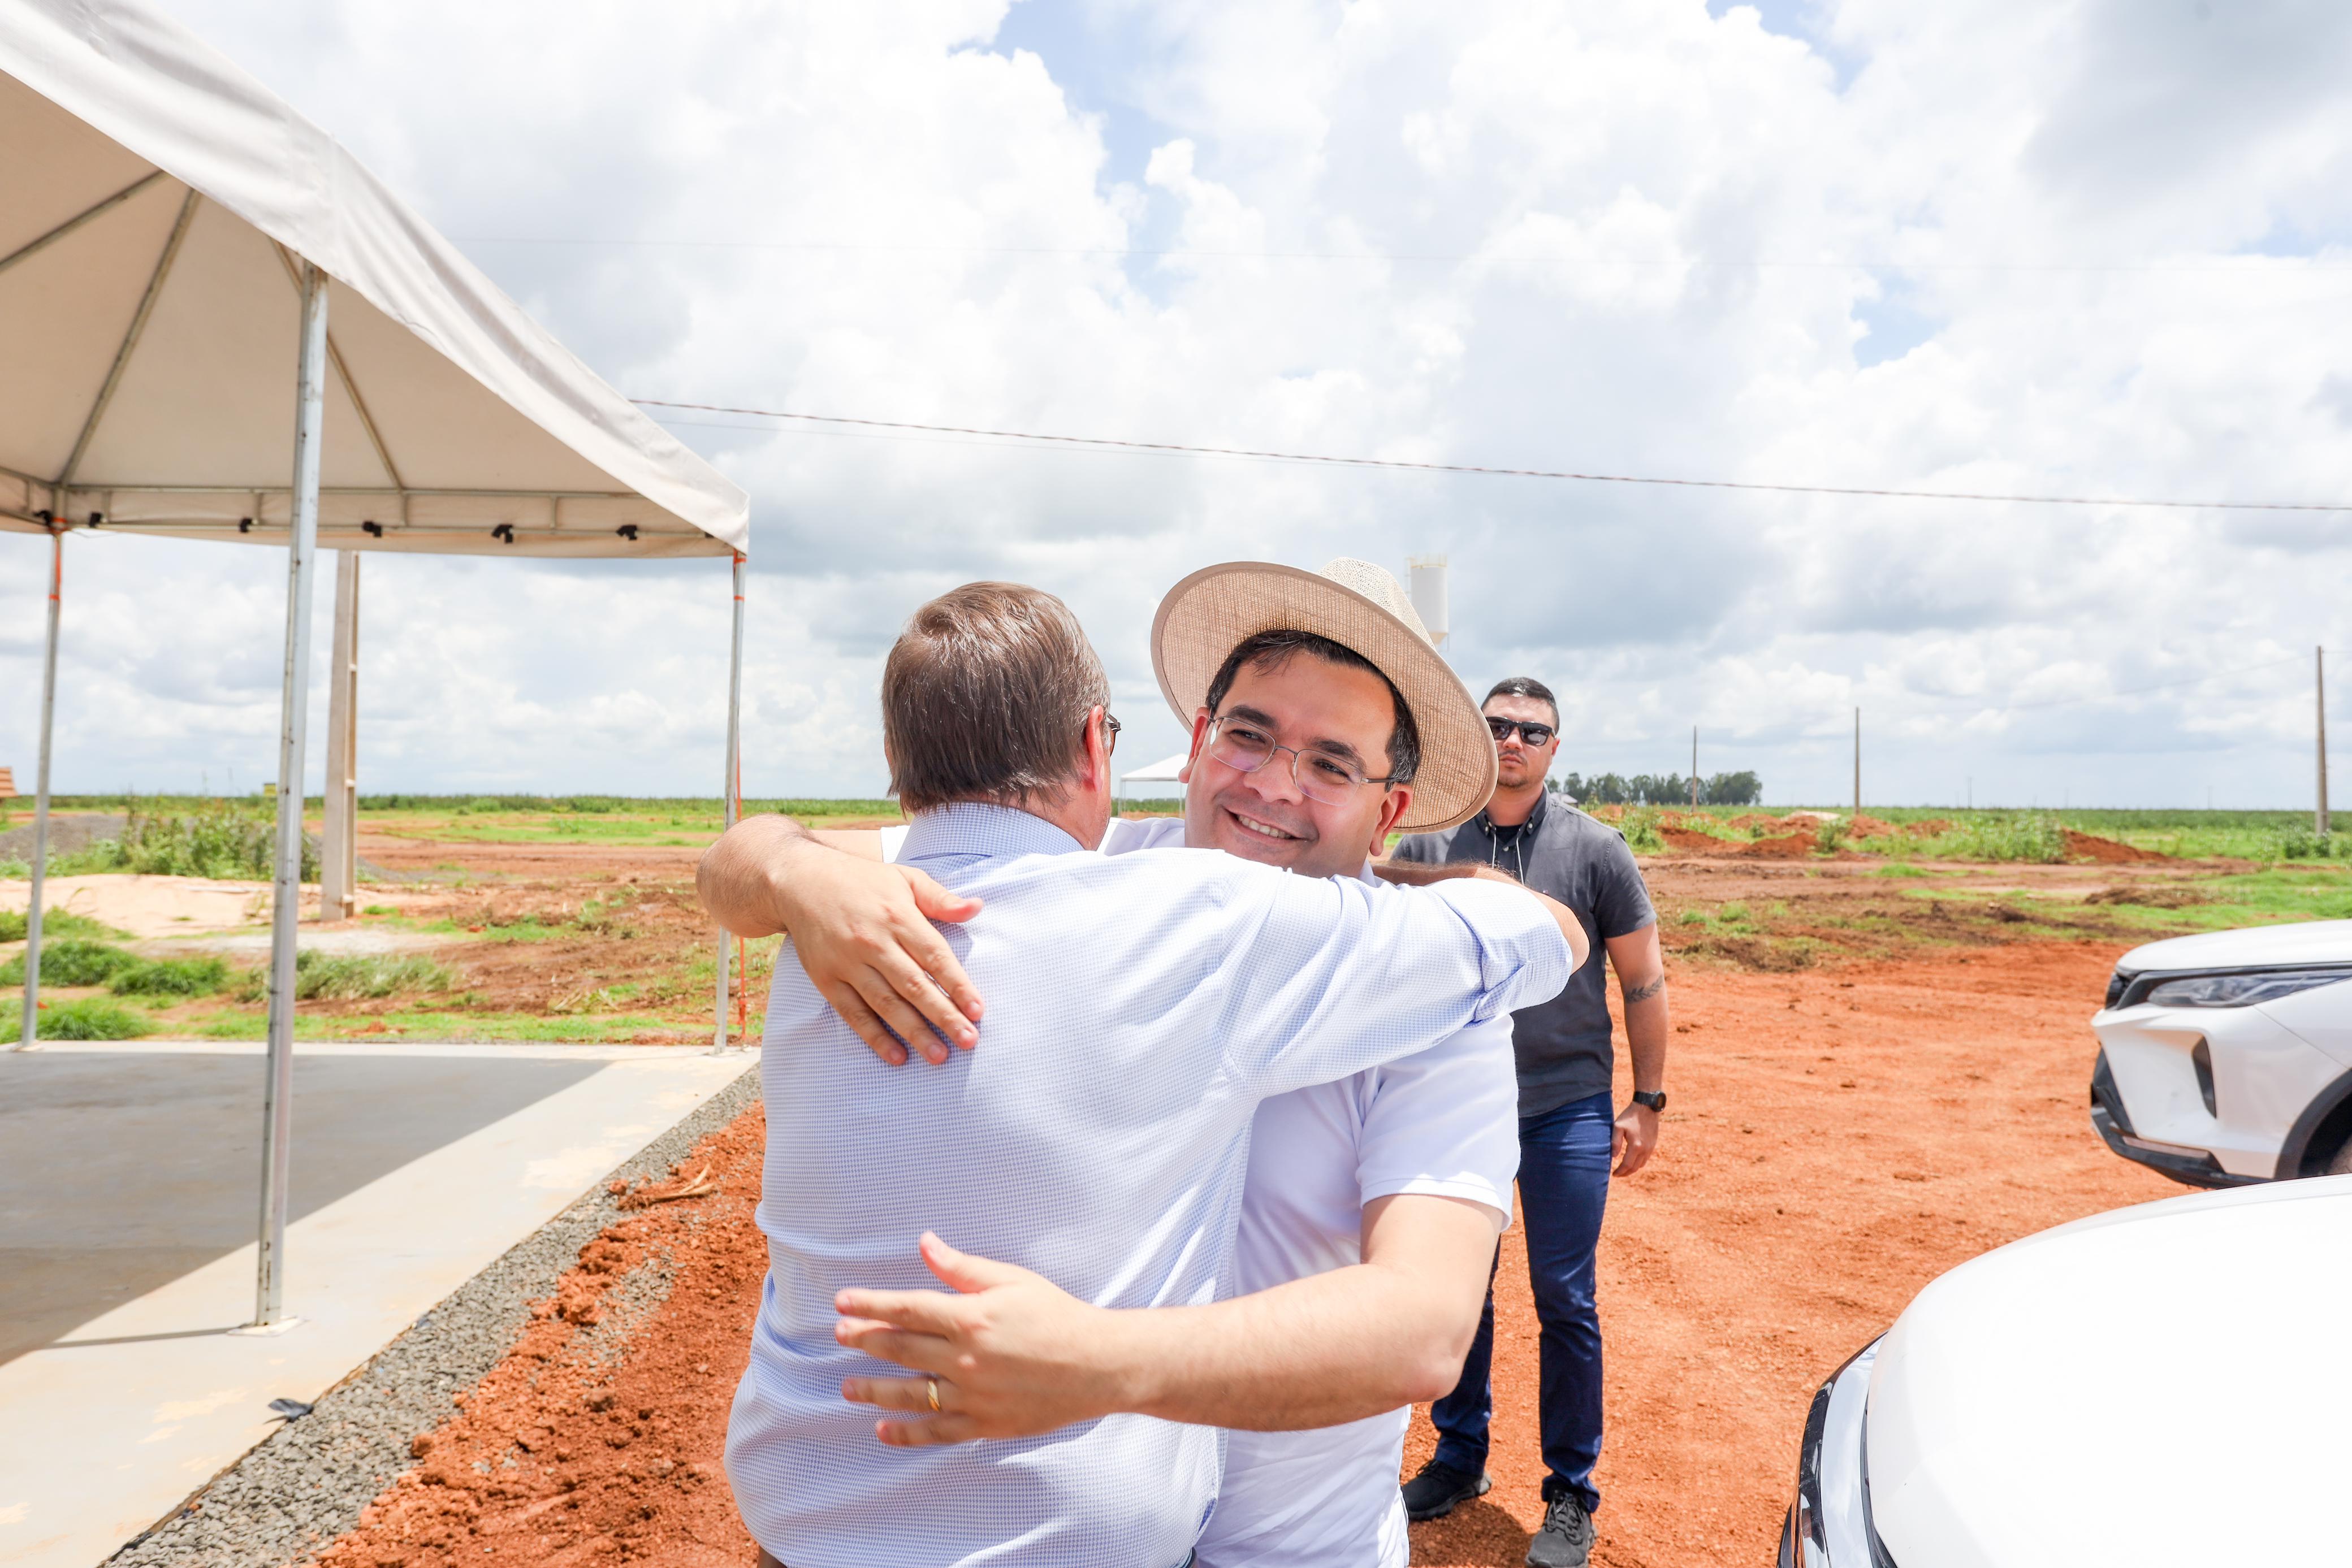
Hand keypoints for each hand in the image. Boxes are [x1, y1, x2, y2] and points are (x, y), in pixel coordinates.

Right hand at [781, 847, 984, 1064]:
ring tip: (939, 1055)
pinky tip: (897, 1056)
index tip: (978, 1010)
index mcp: (898, 916)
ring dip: (914, 1032)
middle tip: (968, 1040)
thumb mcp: (905, 878)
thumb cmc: (863, 881)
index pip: (935, 956)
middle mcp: (873, 942)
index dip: (958, 985)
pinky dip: (874, 1037)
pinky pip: (853, 1014)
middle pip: (914, 985)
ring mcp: (847, 963)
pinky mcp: (826, 979)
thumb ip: (941, 899)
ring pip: (886, 1004)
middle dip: (944, 1016)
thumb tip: (977, 908)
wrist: (801, 881)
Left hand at [835, 1232, 1123, 1445]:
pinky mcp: (985, 1423)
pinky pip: (937, 1431)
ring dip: (874, 1390)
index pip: (907, 1309)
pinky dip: (907, 1433)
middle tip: (839, 1336)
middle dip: (865, 1340)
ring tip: (847, 1386)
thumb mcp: (1012, 1280)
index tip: (842, 1302)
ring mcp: (973, 1395)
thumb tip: (925, 1243)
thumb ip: (962, 1267)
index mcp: (971, 1318)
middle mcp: (966, 1358)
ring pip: (911, 1394)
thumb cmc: (1056, 1314)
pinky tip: (883, 1430)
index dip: (870, 1304)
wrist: (1098, 1364)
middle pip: (901, 1349)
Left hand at [1612, 1101, 1659, 1176]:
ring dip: (1632, 1169)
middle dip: (1625, 1173)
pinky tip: (1632, 1160)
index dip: (1620, 1171)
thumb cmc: (1630, 1116)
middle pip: (1635, 1168)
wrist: (1647, 1107)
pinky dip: (1638, 1163)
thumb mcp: (1618, 1126)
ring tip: (1624, 1169)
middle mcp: (1645, 1149)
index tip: (1613, 1174)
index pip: (1627, 1165)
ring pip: (1641, 1165)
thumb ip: (1615, 1142)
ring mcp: (1650, 1147)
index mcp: (1636, 1146)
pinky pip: (1646, 1159)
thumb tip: (1613, 1156)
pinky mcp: (1653, 1144)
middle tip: (1618, 1174)